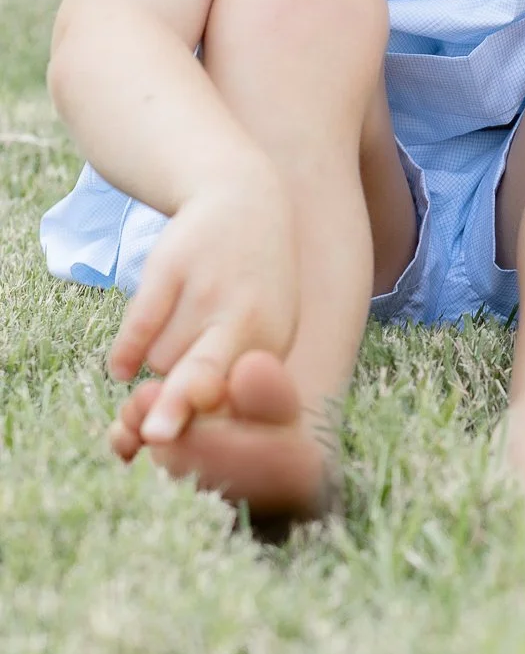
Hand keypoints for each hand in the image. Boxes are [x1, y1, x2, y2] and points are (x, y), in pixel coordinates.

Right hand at [107, 164, 298, 443]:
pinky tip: (121, 365)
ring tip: (183, 326)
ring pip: (160, 359)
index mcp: (275, 340)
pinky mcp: (170, 266)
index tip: (187, 454)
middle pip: (204, 375)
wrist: (243, 199)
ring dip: (160, 360)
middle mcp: (246, 315)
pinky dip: (124, 351)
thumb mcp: (259, 329)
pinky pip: (137, 324)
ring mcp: (207, 288)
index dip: (210, 427)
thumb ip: (229, 378)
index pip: (238, 399)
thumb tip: (182, 427)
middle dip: (179, 408)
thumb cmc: (249, 284)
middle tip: (156, 438)